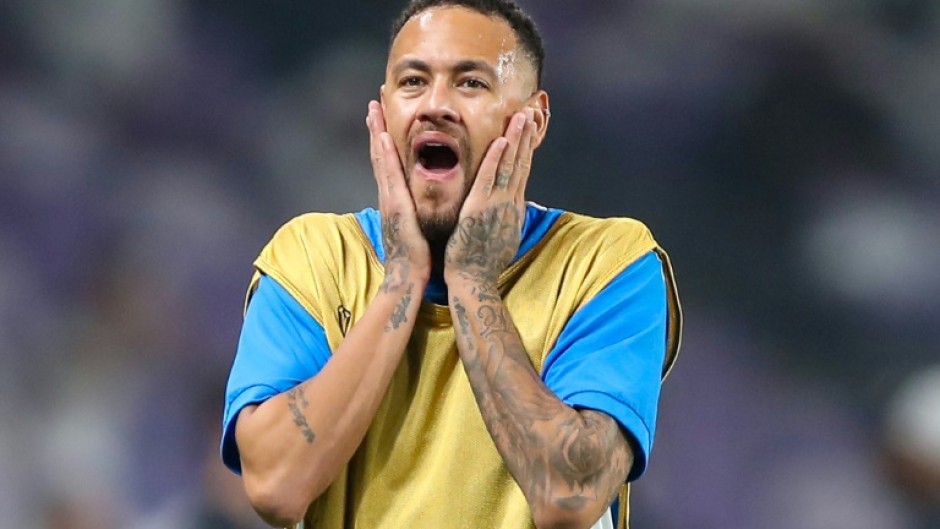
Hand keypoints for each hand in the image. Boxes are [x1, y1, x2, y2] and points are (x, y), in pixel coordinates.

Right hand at [367, 100, 430, 289]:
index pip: (388, 160)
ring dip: (377, 133)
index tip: (383, 115)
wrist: (407, 275)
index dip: (384, 136)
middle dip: (377, 126)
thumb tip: (418, 197)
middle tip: (374, 100)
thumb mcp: (415, 223)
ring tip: (374, 108)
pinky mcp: (394, 206)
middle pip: (380, 153)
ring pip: (381, 159)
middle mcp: (388, 193)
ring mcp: (389, 198)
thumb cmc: (416, 254)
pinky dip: (385, 156)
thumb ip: (414, 207)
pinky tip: (383, 137)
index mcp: (395, 197)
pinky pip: (390, 176)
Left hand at [444, 108, 536, 286]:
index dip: (527, 147)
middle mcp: (510, 202)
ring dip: (516, 139)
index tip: (530, 128)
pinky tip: (501, 140)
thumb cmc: (482, 261)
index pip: (523, 170)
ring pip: (510, 166)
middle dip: (527, 136)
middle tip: (532, 110)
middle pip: (522, 162)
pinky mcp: (481, 208)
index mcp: (513, 207)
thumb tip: (511, 207)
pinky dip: (496, 159)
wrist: (474, 280)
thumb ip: (506, 216)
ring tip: (522, 116)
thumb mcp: (501, 235)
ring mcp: (497, 204)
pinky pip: (489, 178)